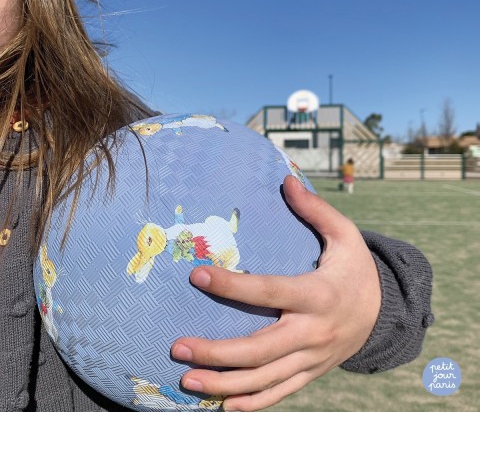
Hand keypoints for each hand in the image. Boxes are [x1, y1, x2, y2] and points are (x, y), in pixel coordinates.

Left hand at [171, 175, 380, 410]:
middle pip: (260, 349)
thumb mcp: (346, 235)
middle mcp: (314, 331)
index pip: (269, 291)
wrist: (385, 314)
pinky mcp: (312, 372)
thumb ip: (315, 209)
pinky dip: (252, 403)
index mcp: (319, 294)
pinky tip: (223, 406)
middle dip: (217, 352)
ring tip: (187, 380)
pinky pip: (280, 393)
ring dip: (224, 384)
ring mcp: (312, 358)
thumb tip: (286, 178)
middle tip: (178, 347)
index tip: (197, 274)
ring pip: (265, 379)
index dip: (232, 286)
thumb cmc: (355, 269)